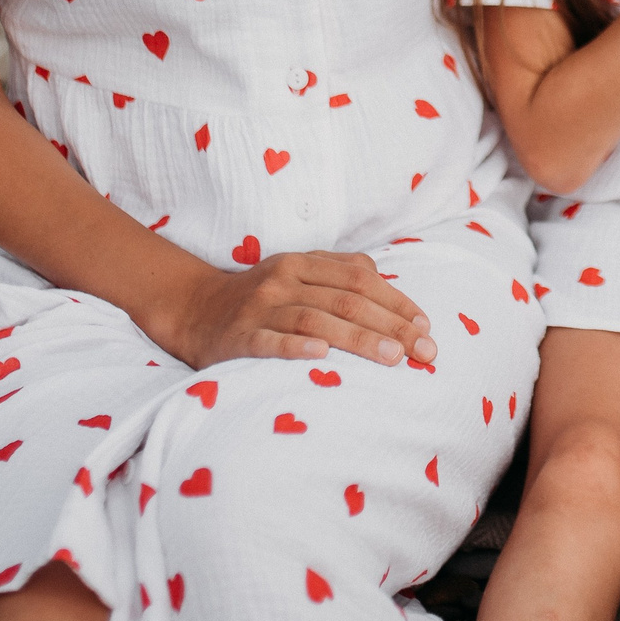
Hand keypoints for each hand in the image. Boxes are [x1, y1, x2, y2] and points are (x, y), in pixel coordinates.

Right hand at [155, 250, 436, 370]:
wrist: (193, 309)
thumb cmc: (261, 296)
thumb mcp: (299, 273)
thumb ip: (341, 273)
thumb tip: (394, 292)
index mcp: (304, 263)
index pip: (361, 278)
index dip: (397, 301)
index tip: (426, 327)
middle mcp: (284, 279)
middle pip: (347, 299)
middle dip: (391, 325)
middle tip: (424, 351)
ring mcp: (260, 308)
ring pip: (316, 319)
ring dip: (358, 338)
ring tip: (392, 358)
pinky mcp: (238, 337)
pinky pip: (269, 341)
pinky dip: (296, 346)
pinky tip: (321, 355)